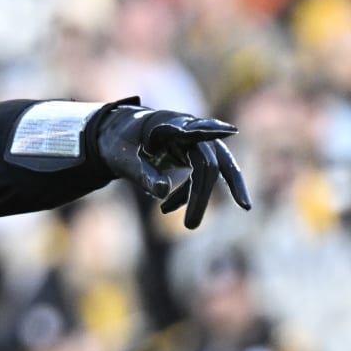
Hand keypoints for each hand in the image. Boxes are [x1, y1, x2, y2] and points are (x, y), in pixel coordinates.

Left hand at [92, 105, 250, 228]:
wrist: (120, 132)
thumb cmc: (120, 143)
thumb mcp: (123, 159)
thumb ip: (142, 173)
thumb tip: (162, 192)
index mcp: (168, 124)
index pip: (193, 130)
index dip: (211, 132)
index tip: (231, 131)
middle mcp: (188, 129)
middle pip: (206, 162)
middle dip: (200, 195)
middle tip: (189, 226)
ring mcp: (195, 141)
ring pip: (214, 168)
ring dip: (203, 197)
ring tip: (190, 225)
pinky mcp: (195, 153)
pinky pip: (204, 175)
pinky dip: (194, 194)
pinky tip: (168, 208)